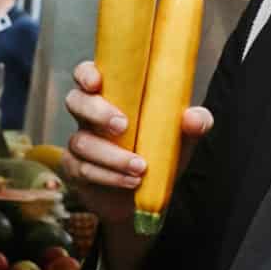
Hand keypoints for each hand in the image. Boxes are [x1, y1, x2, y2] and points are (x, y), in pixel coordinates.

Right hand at [62, 60, 212, 223]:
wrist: (147, 195)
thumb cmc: (160, 152)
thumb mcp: (182, 137)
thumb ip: (194, 124)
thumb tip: (194, 118)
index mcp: (111, 96)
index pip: (86, 74)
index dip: (86, 74)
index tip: (97, 82)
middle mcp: (89, 115)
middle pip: (76, 101)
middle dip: (97, 111)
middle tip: (123, 125)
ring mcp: (81, 142)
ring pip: (81, 141)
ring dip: (112, 155)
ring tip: (140, 167)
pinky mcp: (78, 170)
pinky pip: (83, 169)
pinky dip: (109, 176)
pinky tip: (132, 181)